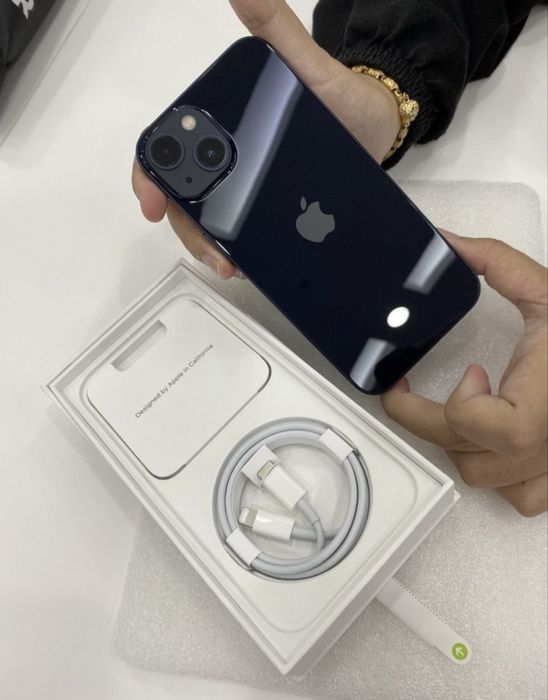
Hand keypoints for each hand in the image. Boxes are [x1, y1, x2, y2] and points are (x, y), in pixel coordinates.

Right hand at [132, 0, 399, 278]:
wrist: (379, 131)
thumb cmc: (343, 97)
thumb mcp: (308, 66)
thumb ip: (276, 30)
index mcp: (225, 126)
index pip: (173, 150)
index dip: (153, 174)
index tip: (154, 201)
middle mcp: (230, 160)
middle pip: (187, 198)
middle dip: (189, 228)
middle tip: (212, 251)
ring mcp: (248, 190)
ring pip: (211, 224)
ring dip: (211, 247)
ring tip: (231, 264)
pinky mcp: (270, 214)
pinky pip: (245, 237)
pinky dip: (240, 252)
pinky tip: (249, 264)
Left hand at [382, 231, 547, 516]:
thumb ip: (497, 263)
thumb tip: (448, 244)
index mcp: (541, 403)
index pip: (476, 425)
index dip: (461, 402)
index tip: (470, 370)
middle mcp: (547, 444)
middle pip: (464, 454)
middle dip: (423, 420)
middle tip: (406, 391)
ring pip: (483, 480)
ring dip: (459, 444)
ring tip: (464, 406)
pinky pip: (521, 499)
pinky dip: (502, 477)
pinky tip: (500, 443)